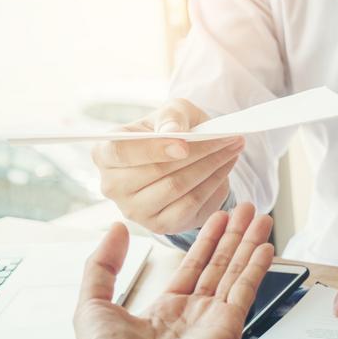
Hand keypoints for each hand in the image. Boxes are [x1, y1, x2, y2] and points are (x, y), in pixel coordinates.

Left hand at [72, 203, 273, 338]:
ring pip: (236, 273)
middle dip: (235, 235)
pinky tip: (265, 246)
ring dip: (249, 244)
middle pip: (220, 266)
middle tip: (248, 207)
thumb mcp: (93, 302)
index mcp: (166, 311)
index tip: (221, 216)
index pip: (194, 267)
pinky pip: (245, 292)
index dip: (208, 240)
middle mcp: (194, 316)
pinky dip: (257, 267)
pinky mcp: (227, 330)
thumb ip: (104, 264)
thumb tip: (114, 229)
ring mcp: (213, 323)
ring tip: (262, 216)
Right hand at [92, 98, 243, 234]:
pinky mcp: (160, 225)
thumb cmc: (171, 131)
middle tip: (228, 138)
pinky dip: (213, 183)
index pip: (121, 152)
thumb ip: (171, 117)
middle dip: (197, 153)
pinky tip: (226, 166)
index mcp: (105, 153)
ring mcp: (135, 210)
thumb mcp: (172, 113)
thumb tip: (173, 133)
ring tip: (233, 148)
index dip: (153, 148)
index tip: (185, 144)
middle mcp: (113, 185)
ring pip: (177, 187)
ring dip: (211, 166)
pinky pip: (191, 203)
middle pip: (156, 171)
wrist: (184, 159)